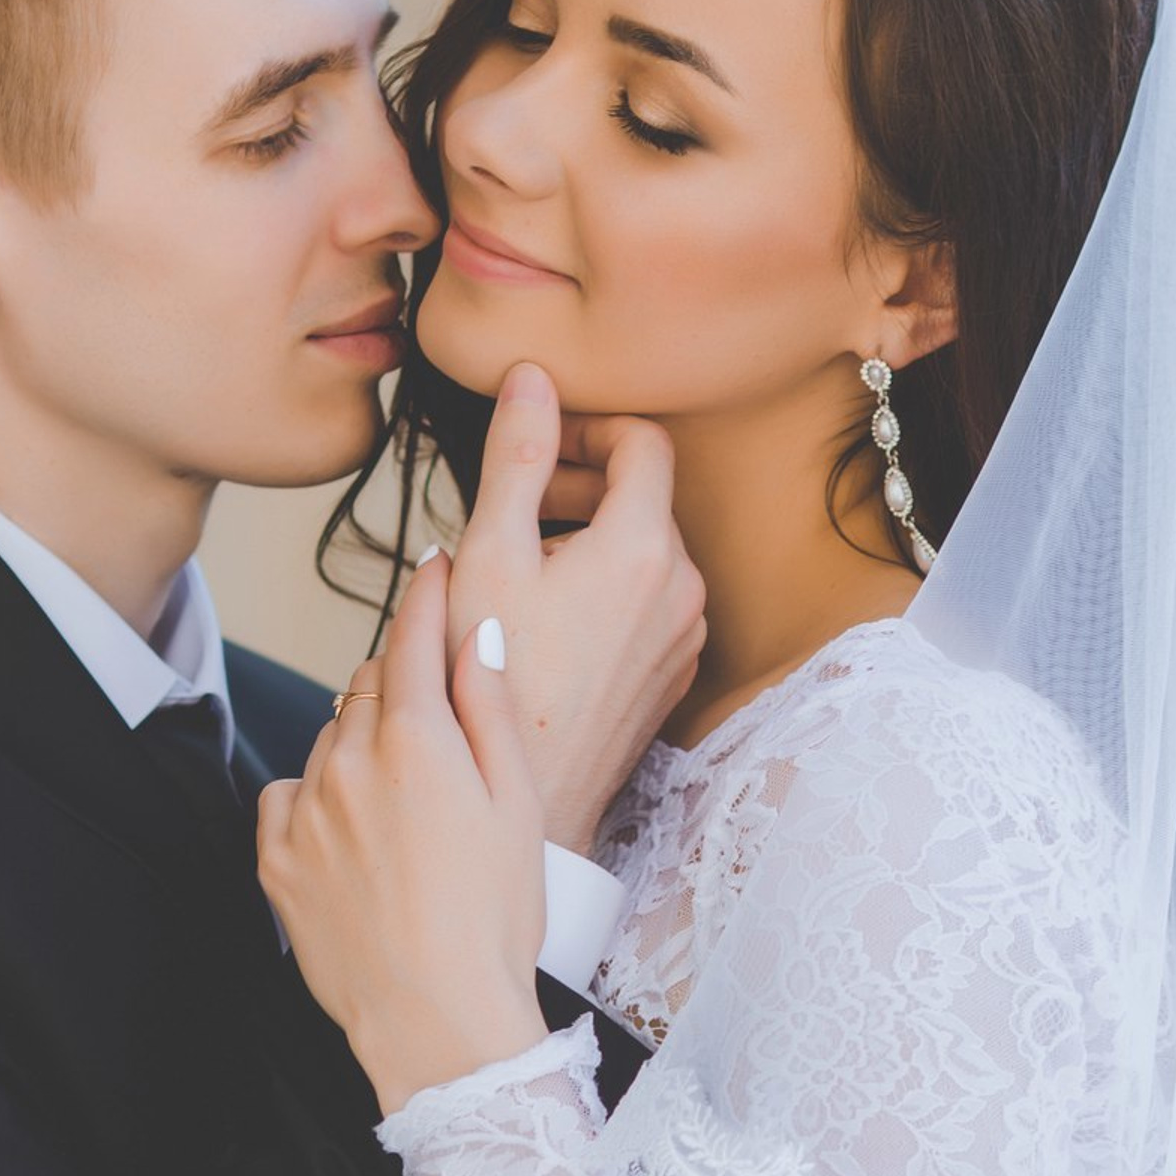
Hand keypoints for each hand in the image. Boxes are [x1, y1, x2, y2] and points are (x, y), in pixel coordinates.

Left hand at [258, 554, 549, 1116]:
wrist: (439, 1023)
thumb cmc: (496, 920)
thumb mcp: (517, 806)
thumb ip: (488, 709)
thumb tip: (475, 633)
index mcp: (417, 741)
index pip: (414, 636)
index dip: (428, 592)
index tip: (436, 560)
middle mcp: (349, 762)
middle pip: (370, 685)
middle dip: (402, 681)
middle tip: (438, 718)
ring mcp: (306, 811)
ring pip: (331, 739)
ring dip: (362, 744)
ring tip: (407, 807)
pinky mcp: (275, 860)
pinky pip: (289, 796)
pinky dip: (317, 799)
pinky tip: (356, 836)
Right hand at [446, 363, 705, 855]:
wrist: (529, 797)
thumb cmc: (495, 683)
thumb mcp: (491, 553)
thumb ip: (516, 455)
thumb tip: (531, 378)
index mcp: (645, 547)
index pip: (643, 442)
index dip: (587, 429)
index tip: (537, 445)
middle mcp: (684, 589)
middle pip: (643, 498)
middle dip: (577, 486)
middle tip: (513, 507)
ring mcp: (684, 637)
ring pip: (643, 553)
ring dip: (587, 541)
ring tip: (519, 570)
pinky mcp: (672, 676)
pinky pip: (648, 605)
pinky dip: (605, 590)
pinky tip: (546, 622)